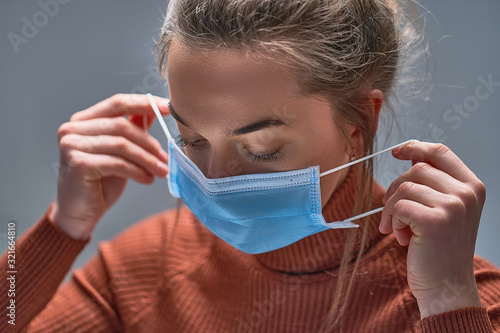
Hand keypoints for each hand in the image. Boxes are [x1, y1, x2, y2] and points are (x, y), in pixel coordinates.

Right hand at [49, 94, 169, 239]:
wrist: (80, 213)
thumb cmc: (100, 182)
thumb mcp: (121, 152)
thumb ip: (132, 128)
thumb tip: (154, 109)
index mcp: (83, 120)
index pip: (117, 103)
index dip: (144, 103)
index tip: (168, 108)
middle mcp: (73, 129)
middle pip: (122, 125)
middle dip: (149, 142)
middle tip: (166, 157)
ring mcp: (72, 145)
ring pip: (122, 144)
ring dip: (147, 159)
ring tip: (161, 171)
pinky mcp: (78, 163)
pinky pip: (117, 163)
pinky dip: (137, 171)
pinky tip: (147, 179)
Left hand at [379, 141, 485, 317]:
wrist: (447, 286)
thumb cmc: (439, 248)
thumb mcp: (444, 210)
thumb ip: (433, 184)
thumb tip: (408, 156)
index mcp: (472, 186)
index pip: (440, 151)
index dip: (415, 147)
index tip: (397, 151)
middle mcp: (467, 193)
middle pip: (416, 169)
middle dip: (396, 189)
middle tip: (393, 212)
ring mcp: (453, 206)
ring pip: (404, 187)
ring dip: (392, 210)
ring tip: (399, 229)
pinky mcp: (435, 220)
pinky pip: (398, 207)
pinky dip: (392, 222)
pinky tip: (401, 238)